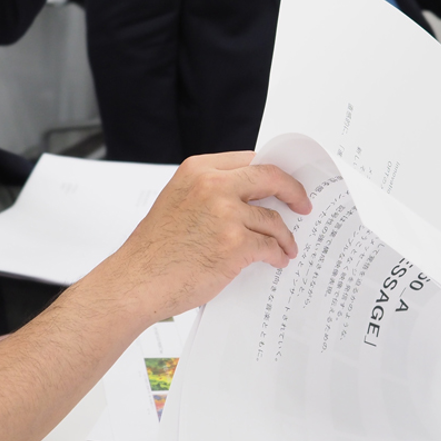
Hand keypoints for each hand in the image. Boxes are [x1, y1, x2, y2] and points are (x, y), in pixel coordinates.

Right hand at [102, 151, 311, 325]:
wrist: (137, 281)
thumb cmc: (154, 250)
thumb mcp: (177, 201)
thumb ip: (209, 192)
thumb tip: (248, 199)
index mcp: (198, 170)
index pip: (249, 159)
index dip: (270, 173)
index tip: (281, 183)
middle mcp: (213, 185)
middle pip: (270, 177)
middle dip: (293, 190)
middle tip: (303, 203)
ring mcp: (226, 214)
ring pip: (272, 218)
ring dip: (284, 235)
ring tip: (285, 246)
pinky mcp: (235, 244)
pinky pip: (270, 246)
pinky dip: (278, 254)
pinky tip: (277, 259)